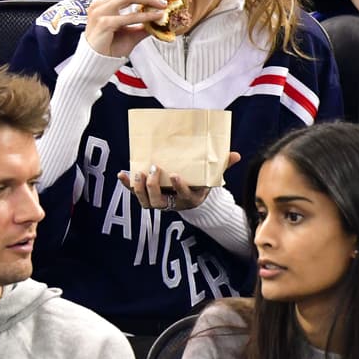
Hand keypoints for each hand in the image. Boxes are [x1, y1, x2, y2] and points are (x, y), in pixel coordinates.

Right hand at [82, 0, 169, 57]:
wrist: (95, 63)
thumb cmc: (108, 48)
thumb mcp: (130, 33)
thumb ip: (143, 24)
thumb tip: (161, 18)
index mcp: (104, 4)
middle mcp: (100, 5)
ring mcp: (100, 13)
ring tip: (162, 4)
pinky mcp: (104, 23)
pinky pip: (128, 16)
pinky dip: (145, 15)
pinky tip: (156, 16)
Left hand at [118, 152, 240, 210]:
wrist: (190, 197)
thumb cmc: (200, 184)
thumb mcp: (211, 176)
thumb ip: (221, 166)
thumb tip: (236, 155)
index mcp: (190, 197)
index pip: (184, 195)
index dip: (179, 187)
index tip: (175, 175)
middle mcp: (173, 203)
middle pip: (159, 202)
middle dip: (154, 187)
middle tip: (154, 169)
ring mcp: (159, 202)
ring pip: (146, 202)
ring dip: (139, 188)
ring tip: (137, 173)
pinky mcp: (148, 197)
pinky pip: (136, 194)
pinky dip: (128, 185)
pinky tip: (122, 174)